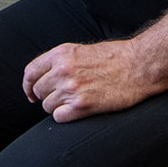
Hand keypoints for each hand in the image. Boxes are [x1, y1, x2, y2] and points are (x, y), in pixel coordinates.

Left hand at [22, 40, 167, 122]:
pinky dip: (65, 116)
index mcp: (61, 54)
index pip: (30, 72)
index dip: (28, 85)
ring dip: (57, 106)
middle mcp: (63, 70)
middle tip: (60, 97)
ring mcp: (72, 88)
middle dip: (46, 96)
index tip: (31, 93)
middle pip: (38, 91)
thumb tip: (44, 76)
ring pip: (47, 106)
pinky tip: (76, 110)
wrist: (139, 65)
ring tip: (74, 101)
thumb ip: (61, 61)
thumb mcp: (82, 50)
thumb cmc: (116, 57)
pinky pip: (59, 117)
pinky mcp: (83, 105)